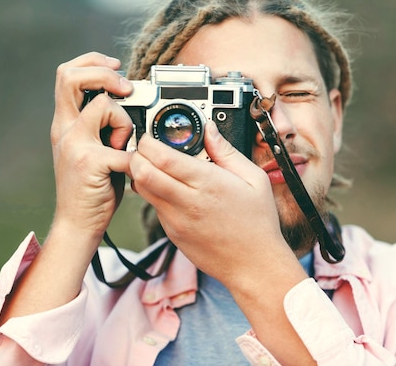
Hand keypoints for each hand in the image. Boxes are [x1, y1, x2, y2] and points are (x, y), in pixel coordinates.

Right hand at [50, 52, 133, 237]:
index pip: (67, 74)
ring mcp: (74, 144)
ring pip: (103, 104)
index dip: (92, 62)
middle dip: (105, 74)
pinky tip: (129, 171)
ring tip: (123, 147)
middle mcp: (65, 129)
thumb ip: (103, 126)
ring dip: (124, 121)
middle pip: (71, 76)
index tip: (116, 67)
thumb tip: (127, 104)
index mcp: (66, 123)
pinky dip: (133, 157)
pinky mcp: (89, 161)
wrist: (77, 224)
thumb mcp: (92, 149)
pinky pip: (123, 146)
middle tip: (126, 90)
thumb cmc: (91, 188)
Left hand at [129, 121, 295, 288]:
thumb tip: (210, 129)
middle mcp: (188, 202)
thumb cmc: (258, 224)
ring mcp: (176, 220)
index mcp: (208, 183)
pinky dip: (155, 193)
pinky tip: (171, 190)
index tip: (150, 137)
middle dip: (137, 156)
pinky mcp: (172, 233)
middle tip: (145, 150)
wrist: (254, 266)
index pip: (163, 158)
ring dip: (141, 174)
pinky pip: (154, 207)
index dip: (148, 143)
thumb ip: (226, 151)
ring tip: (155, 167)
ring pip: (142, 190)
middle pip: (142, 173)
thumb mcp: (253, 179)